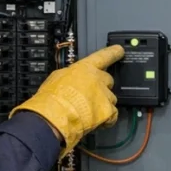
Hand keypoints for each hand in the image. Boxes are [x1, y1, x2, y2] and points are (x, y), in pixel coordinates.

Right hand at [10, 45, 124, 154]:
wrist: (54, 116)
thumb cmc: (51, 98)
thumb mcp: (56, 77)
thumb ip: (70, 75)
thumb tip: (72, 78)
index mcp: (85, 68)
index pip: (103, 56)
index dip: (112, 53)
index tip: (119, 50)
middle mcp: (97, 79)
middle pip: (108, 80)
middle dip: (102, 86)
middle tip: (91, 95)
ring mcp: (104, 95)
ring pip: (111, 98)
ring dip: (103, 103)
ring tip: (89, 111)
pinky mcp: (108, 111)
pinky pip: (113, 115)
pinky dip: (107, 119)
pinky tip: (97, 121)